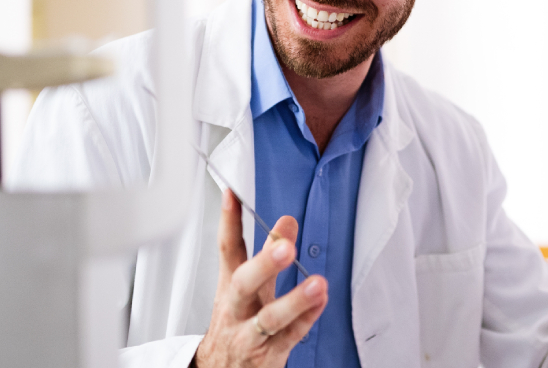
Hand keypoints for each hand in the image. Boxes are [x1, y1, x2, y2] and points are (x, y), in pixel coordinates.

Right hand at [192, 189, 327, 367]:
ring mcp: (250, 334)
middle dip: (264, 264)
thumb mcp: (247, 289)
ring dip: (294, 300)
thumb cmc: (236, 325)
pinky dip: (306, 319)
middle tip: (285, 246)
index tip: (233, 196)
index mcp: (230, 288)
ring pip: (268, 318)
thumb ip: (266, 256)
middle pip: (242, 284)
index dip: (228, 222)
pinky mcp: (268, 355)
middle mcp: (237, 310)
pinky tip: (321, 303)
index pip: (227, 251)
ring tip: (316, 283)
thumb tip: (285, 224)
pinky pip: (290, 337)